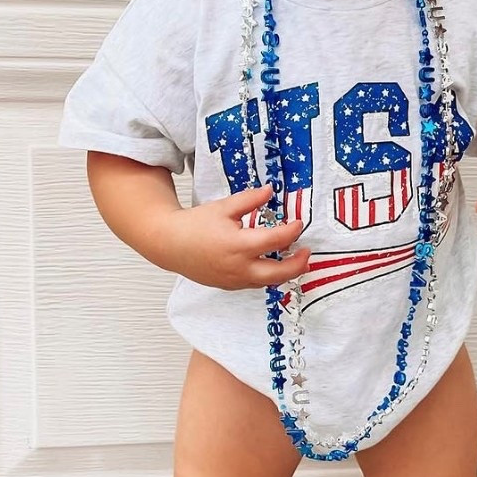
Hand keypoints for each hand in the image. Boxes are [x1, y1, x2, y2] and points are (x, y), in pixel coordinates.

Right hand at [161, 183, 311, 288]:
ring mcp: (235, 280)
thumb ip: (250, 200)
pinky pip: (255, 283)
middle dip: (298, 264)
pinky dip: (267, 275)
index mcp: (239, 245)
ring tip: (293, 258)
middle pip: (280, 273)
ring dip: (285, 272)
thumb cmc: (195, 225)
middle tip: (306, 252)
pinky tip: (272, 264)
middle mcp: (239, 267)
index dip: (292, 231)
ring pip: (269, 282)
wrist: (170, 244)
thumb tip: (270, 191)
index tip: (298, 223)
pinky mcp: (230, 285)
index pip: (276, 240)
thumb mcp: (224, 207)